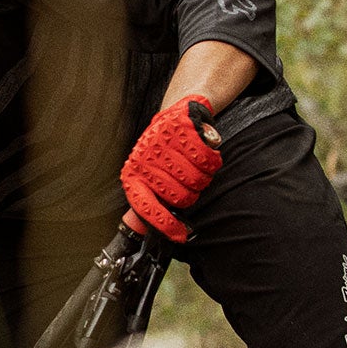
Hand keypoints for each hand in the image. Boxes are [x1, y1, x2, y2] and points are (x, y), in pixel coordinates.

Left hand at [121, 94, 222, 243]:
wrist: (177, 111)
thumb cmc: (163, 149)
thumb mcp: (150, 174)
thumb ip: (151, 197)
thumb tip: (147, 230)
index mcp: (134, 175)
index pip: (146, 208)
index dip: (164, 224)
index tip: (180, 236)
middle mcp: (146, 161)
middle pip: (181, 198)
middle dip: (191, 194)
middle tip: (188, 182)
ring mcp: (163, 145)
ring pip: (196, 181)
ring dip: (203, 177)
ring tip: (195, 166)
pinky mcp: (183, 129)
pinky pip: (207, 161)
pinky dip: (212, 161)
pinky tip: (207, 155)